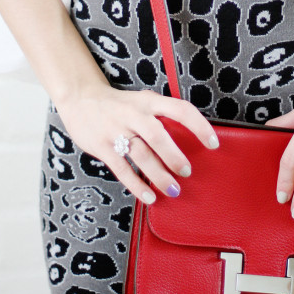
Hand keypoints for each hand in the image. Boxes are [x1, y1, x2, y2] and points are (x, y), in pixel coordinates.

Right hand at [53, 79, 219, 204]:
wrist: (80, 98)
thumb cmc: (119, 104)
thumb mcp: (142, 101)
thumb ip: (161, 115)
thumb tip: (189, 140)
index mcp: (149, 101)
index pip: (180, 109)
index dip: (199, 126)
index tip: (213, 143)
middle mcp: (134, 114)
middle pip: (158, 135)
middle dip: (174, 156)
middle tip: (187, 172)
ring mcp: (116, 129)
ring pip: (141, 154)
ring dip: (159, 174)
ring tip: (173, 190)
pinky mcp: (102, 145)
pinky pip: (121, 168)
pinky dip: (136, 184)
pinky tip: (148, 196)